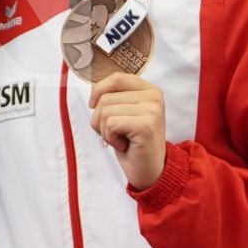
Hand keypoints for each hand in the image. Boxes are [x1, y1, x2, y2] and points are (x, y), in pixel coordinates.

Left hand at [88, 72, 167, 189]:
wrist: (149, 170)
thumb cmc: (133, 142)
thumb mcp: (124, 113)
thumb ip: (114, 96)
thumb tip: (94, 89)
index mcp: (149, 90)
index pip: (116, 77)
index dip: (98, 90)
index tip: (94, 106)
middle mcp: (154, 96)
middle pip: (105, 97)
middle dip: (100, 119)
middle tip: (116, 133)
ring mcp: (152, 110)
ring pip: (105, 111)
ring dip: (105, 130)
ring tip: (121, 138)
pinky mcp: (145, 125)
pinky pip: (110, 124)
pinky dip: (110, 138)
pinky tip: (124, 145)